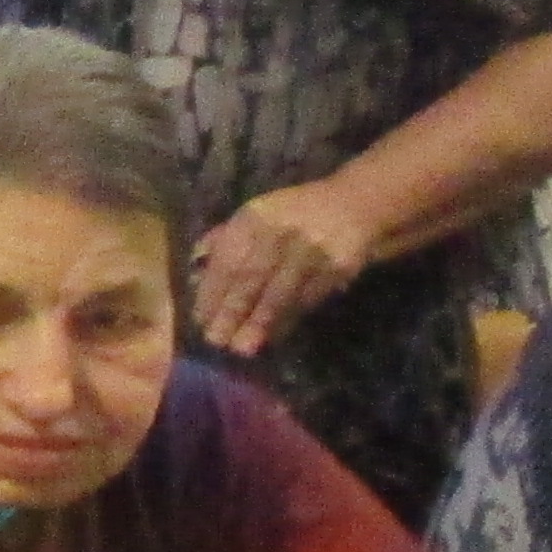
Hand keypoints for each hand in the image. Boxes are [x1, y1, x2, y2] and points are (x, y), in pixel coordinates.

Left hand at [193, 179, 383, 356]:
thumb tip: (195, 273)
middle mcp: (281, 230)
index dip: (212, 290)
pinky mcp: (338, 267)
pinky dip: (287, 320)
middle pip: (251, 276)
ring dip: (259, 323)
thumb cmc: (296, 214)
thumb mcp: (258, 216)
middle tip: (216, 340)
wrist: (356, 203)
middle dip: (231, 311)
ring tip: (242, 348)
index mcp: (256, 216)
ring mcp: (312, 249)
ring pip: (280, 292)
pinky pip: (306, 299)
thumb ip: (226, 240)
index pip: (228, 257)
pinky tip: (272, 337)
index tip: (200, 318)